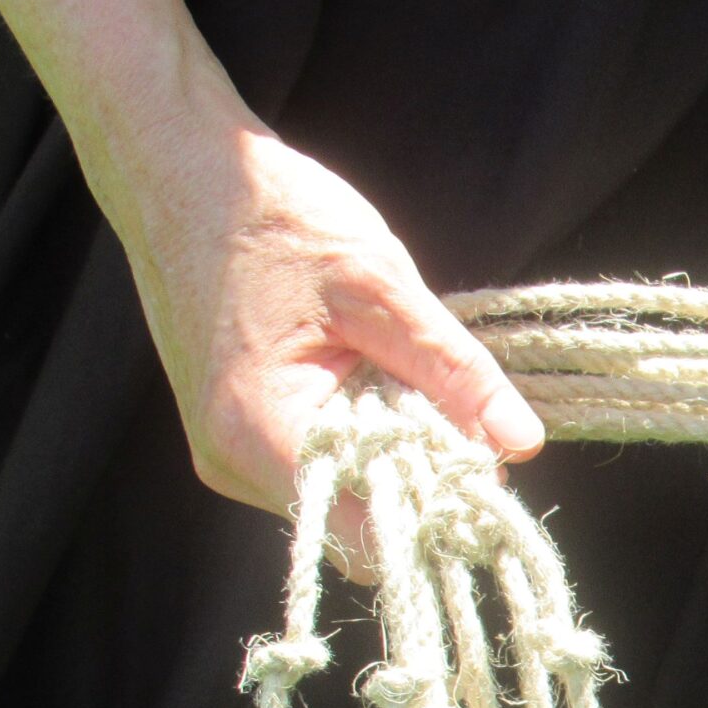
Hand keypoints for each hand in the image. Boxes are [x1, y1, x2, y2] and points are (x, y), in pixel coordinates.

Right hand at [107, 112, 543, 567]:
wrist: (185, 172)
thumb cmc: (275, 217)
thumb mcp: (381, 286)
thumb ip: (453, 371)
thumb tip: (521, 442)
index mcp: (259, 432)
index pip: (366, 536)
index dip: (435, 515)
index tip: (487, 475)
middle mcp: (232, 462)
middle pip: (356, 523)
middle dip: (420, 482)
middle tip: (462, 418)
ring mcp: (227, 452)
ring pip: (341, 495)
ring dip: (392, 454)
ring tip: (405, 381)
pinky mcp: (235, 434)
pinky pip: (320, 463)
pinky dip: (363, 436)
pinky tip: (371, 380)